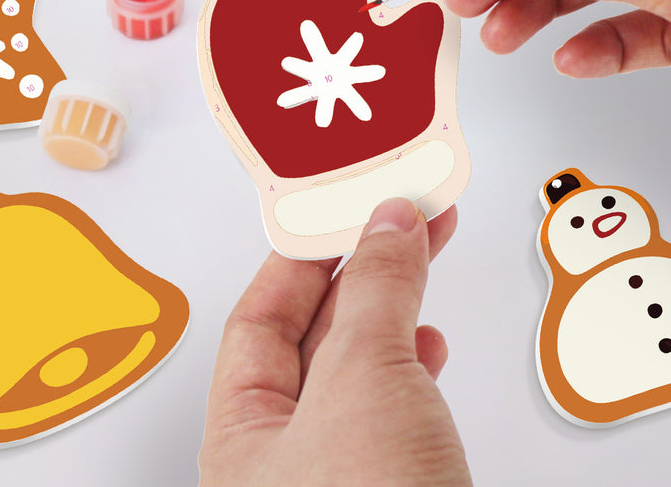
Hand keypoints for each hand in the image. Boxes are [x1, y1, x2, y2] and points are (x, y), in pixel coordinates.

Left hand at [198, 199, 471, 486]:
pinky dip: (414, 362)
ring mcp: (339, 475)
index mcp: (242, 436)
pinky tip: (428, 344)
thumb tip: (388, 226)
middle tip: (396, 217)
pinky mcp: (391, 485)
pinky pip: (394, 403)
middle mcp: (283, 460)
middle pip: (315, 335)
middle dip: (363, 269)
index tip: (342, 210)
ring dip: (395, 306)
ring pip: (360, 367)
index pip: (259, 318)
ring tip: (422, 250)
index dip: (303, 255)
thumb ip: (376, 291)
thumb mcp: (363, 378)